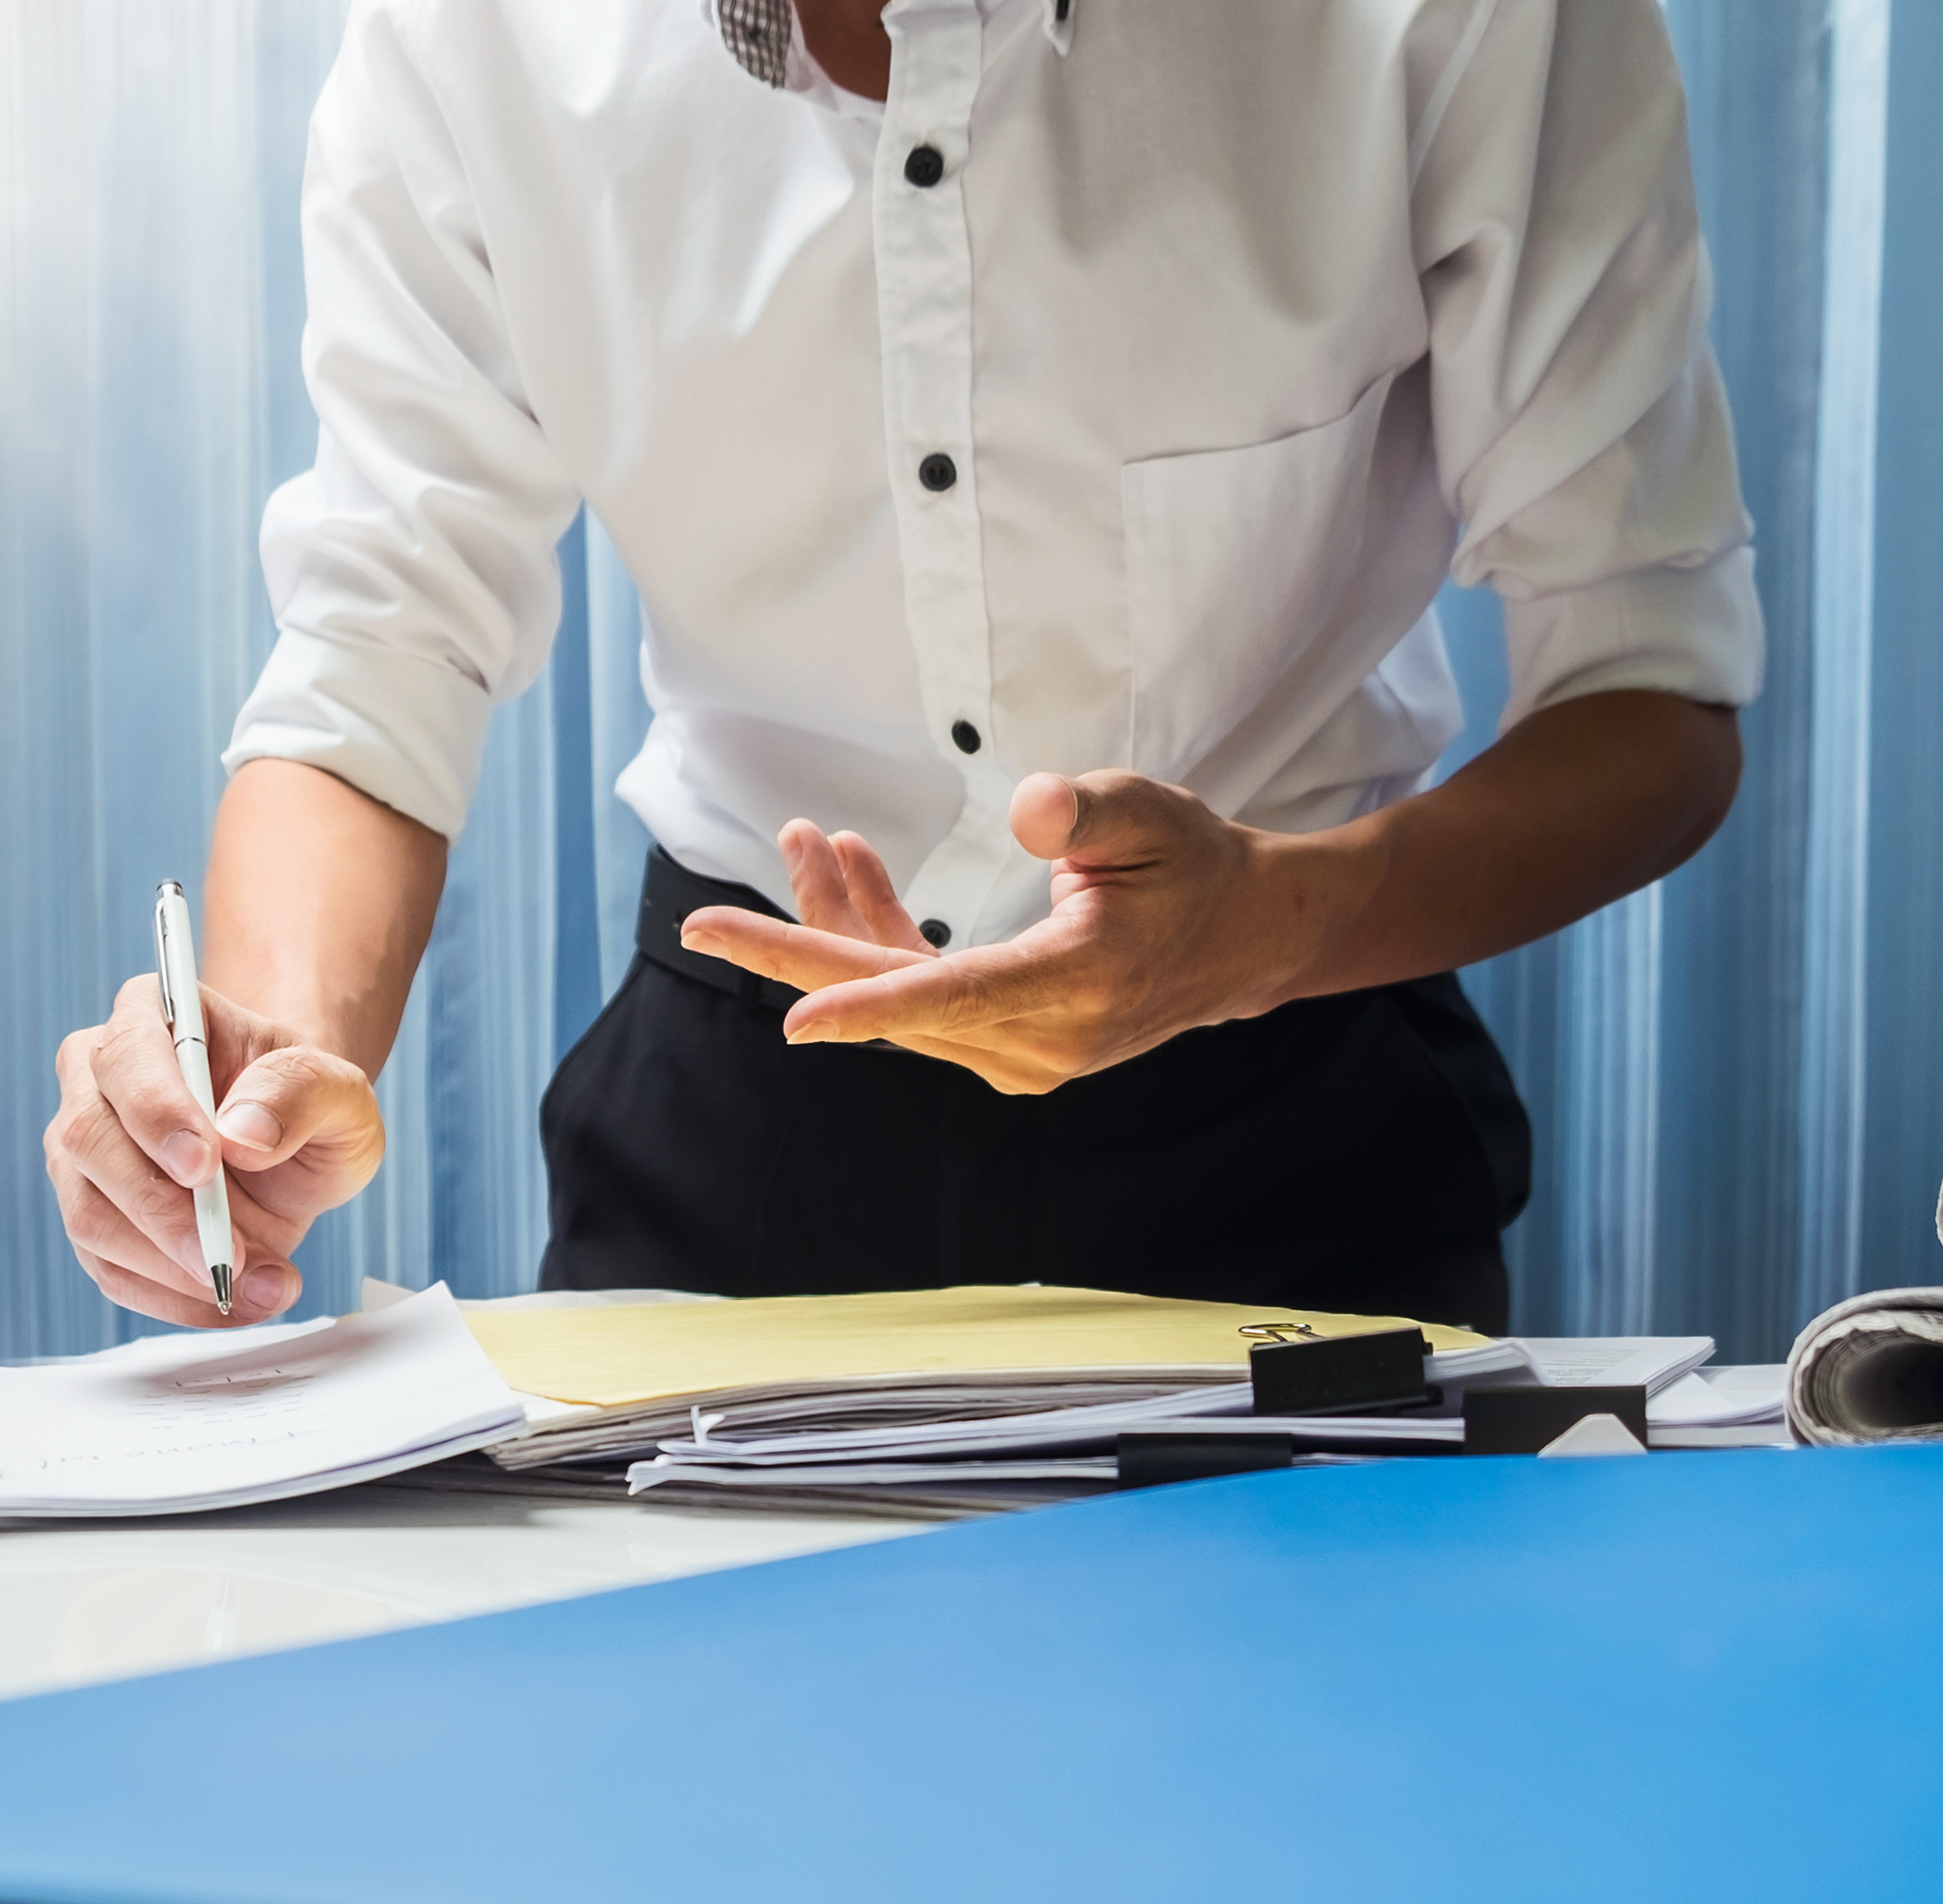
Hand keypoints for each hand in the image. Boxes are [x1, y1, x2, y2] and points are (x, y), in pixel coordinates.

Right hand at [46, 973, 387, 1328]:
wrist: (290, 1146)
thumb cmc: (304, 1104)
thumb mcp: (338, 1091)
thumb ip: (301, 1094)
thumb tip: (242, 1135)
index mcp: (150, 1014)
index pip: (127, 1057)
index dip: (156, 1113)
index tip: (203, 1167)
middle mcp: (97, 1077)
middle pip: (90, 1141)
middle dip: (160, 1212)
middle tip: (227, 1257)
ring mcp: (84, 1151)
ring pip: (89, 1215)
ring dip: (171, 1268)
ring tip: (259, 1286)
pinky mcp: (93, 1215)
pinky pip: (110, 1269)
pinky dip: (172, 1298)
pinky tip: (234, 1300)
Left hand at [676, 778, 1373, 1093]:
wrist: (1243, 940)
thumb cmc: (1194, 866)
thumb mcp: (1154, 813)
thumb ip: (1089, 810)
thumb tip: (1028, 808)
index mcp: (1078, 982)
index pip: (955, 998)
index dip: (869, 1006)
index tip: (794, 1019)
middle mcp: (1043, 1039)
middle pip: (895, 1002)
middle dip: (798, 949)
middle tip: (699, 925)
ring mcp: (1023, 1056)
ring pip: (898, 998)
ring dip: (839, 924)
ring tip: (809, 841)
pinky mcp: (1007, 1050)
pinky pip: (920, 1001)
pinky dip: (877, 942)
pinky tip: (854, 873)